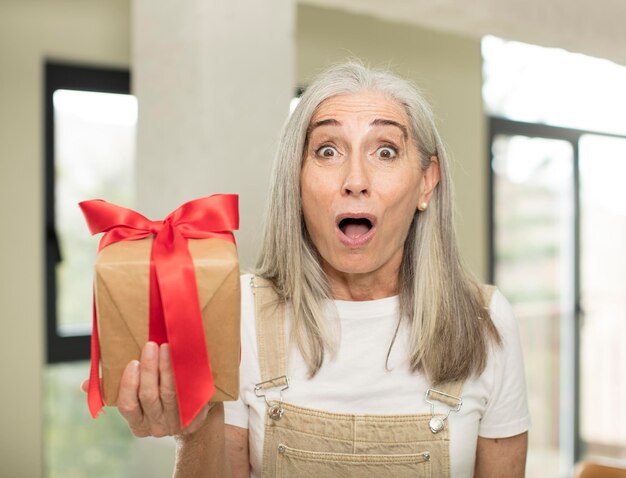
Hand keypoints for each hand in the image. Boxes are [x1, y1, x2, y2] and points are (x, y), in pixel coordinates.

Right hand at [81, 342, 213, 437]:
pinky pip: (191, 395)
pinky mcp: (196, 417)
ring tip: (167, 347)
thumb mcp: (137, 399)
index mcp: (138, 423)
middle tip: (151, 345)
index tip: (133, 362)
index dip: (129, 384)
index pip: (128, 406)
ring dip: (167, 368)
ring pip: (170, 393)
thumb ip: (113, 390)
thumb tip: (84, 385)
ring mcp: (177, 423)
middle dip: (149, 369)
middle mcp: (156, 426)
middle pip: (150, 396)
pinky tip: (186, 359)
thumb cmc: (159, 400)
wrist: (195, 416)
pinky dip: (187, 376)